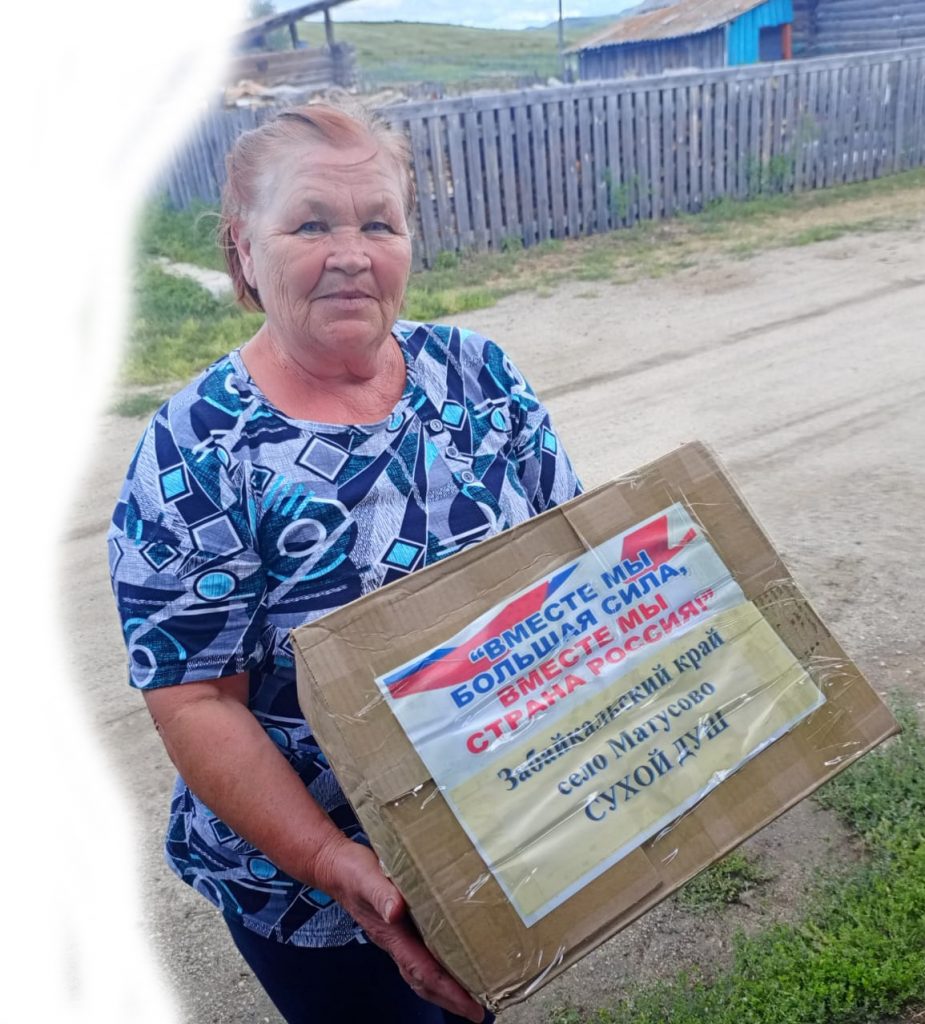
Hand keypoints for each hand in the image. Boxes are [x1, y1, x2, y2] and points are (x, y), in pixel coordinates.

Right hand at [315, 837, 485, 1021]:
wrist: (336, 867)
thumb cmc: (352, 872)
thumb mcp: (368, 878)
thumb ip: (382, 895)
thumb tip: (396, 911)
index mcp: (391, 935)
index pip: (423, 971)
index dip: (449, 990)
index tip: (471, 1005)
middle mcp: (394, 942)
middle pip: (424, 982)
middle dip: (451, 999)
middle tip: (478, 1011)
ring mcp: (395, 937)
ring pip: (422, 973)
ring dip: (445, 989)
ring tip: (469, 996)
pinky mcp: (398, 927)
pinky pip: (421, 955)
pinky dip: (437, 967)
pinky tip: (451, 962)